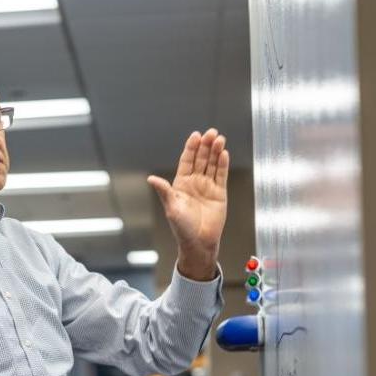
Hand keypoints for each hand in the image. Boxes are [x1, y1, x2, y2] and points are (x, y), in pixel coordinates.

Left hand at [147, 129, 229, 279]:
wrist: (199, 242)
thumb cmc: (182, 227)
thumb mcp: (171, 207)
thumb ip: (164, 191)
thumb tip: (151, 179)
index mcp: (181, 184)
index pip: (186, 161)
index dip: (191, 148)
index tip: (196, 135)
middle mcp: (194, 182)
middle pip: (201, 159)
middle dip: (206, 146)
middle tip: (212, 133)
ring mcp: (208, 187)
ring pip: (212, 164)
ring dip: (215, 152)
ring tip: (220, 139)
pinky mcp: (220, 193)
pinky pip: (221, 175)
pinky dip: (223, 164)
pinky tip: (224, 154)